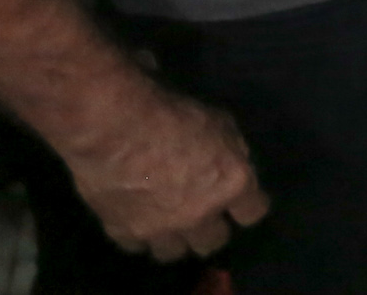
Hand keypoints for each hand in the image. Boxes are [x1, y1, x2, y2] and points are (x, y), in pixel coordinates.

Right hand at [67, 87, 267, 260]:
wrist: (114, 127)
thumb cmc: (172, 114)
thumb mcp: (220, 123)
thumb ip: (231, 153)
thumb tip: (231, 166)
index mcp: (231, 185)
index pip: (253, 213)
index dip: (247, 206)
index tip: (240, 200)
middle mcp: (200, 215)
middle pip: (214, 242)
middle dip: (211, 229)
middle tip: (202, 213)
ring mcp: (161, 229)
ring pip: (174, 252)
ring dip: (175, 239)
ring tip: (168, 223)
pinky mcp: (124, 232)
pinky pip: (137, 246)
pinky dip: (139, 235)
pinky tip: (136, 220)